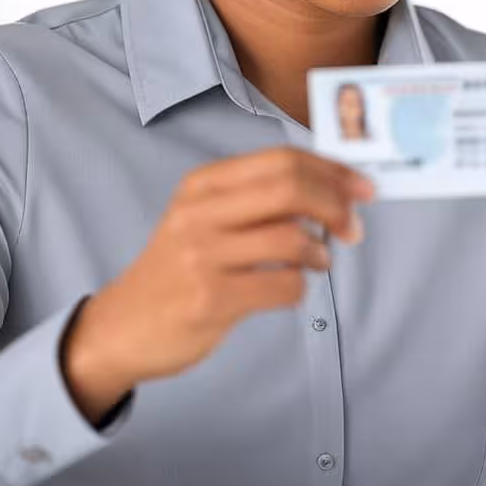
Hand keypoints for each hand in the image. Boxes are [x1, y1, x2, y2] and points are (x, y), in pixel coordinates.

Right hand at [60, 147, 374, 422]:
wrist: (123, 326)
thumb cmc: (180, 267)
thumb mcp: (205, 218)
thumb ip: (258, 200)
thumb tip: (334, 189)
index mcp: (203, 183)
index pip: (281, 160)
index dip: (331, 170)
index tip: (363, 187)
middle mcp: (199, 212)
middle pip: (289, 188)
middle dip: (336, 204)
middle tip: (354, 227)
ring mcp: (202, 255)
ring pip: (290, 239)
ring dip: (320, 252)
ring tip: (318, 261)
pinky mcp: (209, 299)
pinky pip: (282, 286)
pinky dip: (301, 287)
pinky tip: (292, 289)